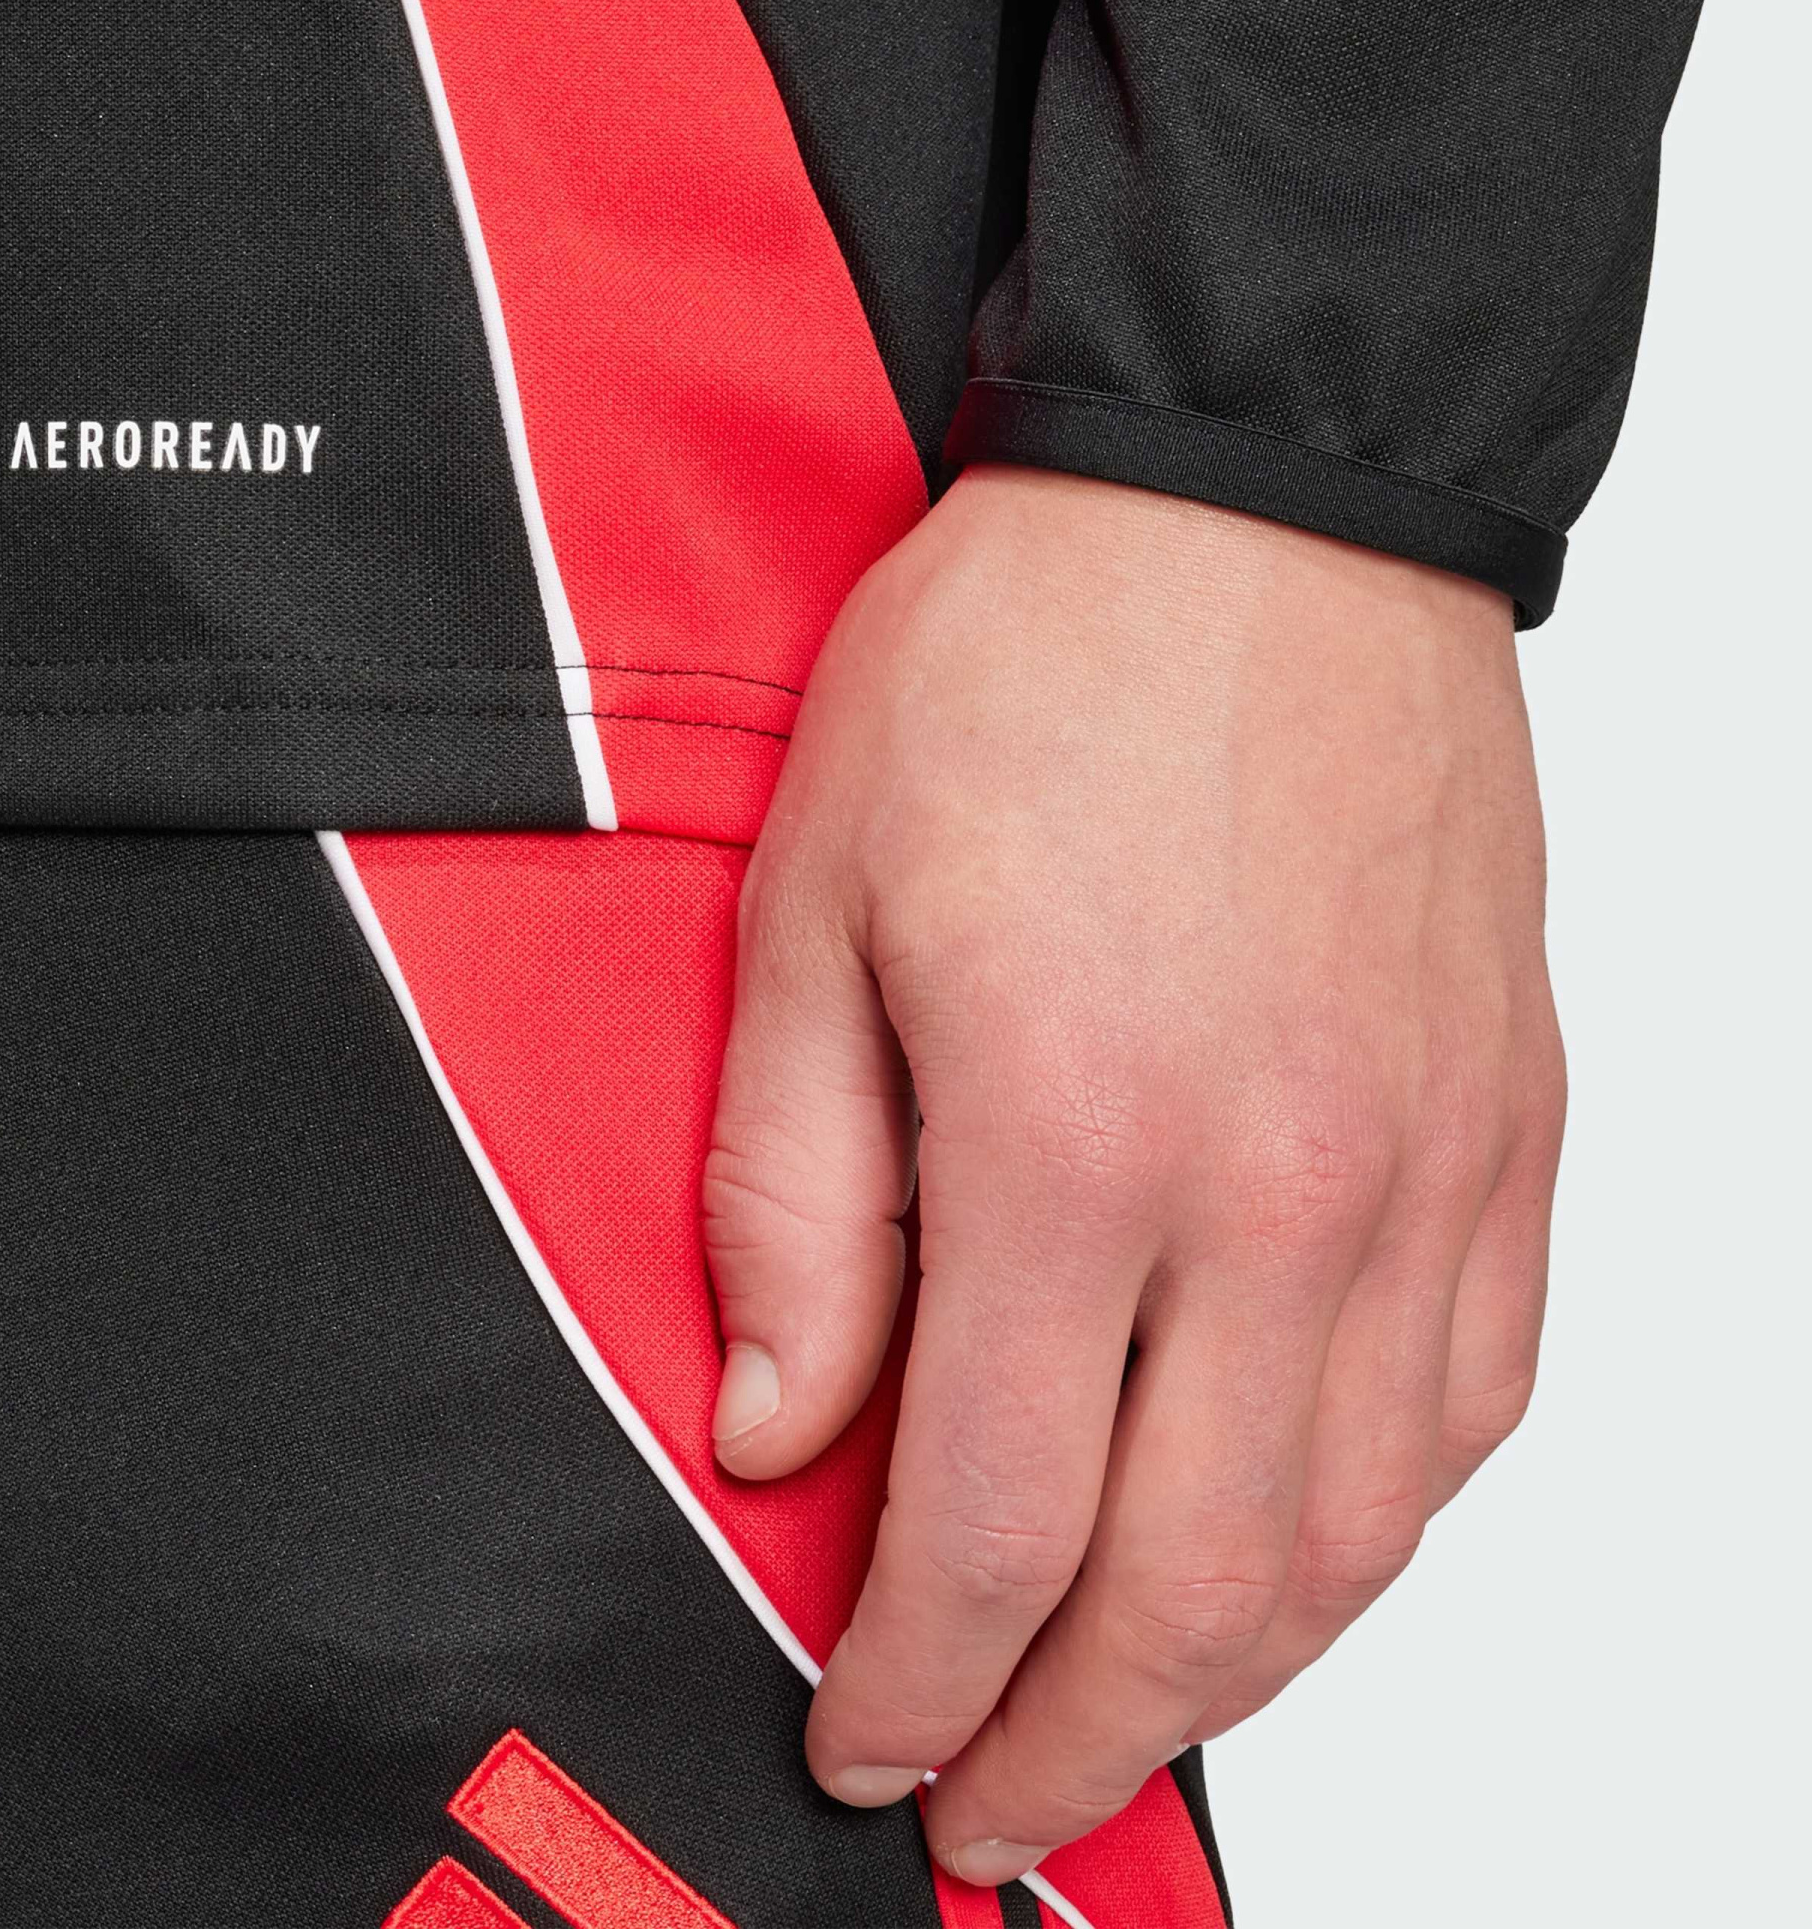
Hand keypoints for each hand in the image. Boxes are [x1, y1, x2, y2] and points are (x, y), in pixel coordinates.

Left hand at [701, 466, 1563, 1885]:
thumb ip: (796, 1192)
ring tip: (1134, 1716)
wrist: (1255, 495)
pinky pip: (1481, 1398)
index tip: (869, 1746)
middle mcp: (1281, 1184)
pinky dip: (1386, 1522)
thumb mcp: (817, 900)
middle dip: (1073, 1745)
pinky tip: (1306, 1543)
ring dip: (1238, 1674)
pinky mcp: (1510, 1118)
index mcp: (1075, 1133)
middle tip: (991, 1803)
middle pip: (1193, 1589)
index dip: (917, 1687)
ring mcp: (1425, 1162)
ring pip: (1358, 1534)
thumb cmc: (1030, 658)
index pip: (992, 1526)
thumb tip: (783, 1428)